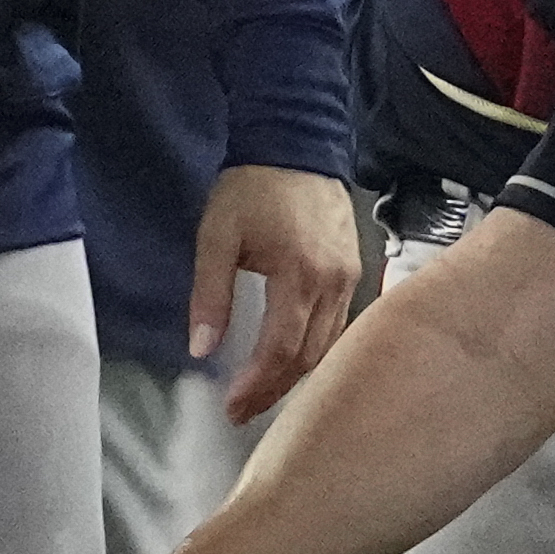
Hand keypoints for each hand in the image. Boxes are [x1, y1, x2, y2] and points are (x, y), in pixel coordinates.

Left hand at [195, 163, 367, 420]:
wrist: (295, 142)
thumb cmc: (253, 186)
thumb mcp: (217, 238)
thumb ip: (210, 295)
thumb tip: (201, 349)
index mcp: (300, 273)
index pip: (281, 347)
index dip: (257, 384)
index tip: (232, 407)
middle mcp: (334, 280)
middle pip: (310, 355)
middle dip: (276, 389)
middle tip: (243, 411)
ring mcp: (349, 275)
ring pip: (330, 343)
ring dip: (298, 373)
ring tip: (265, 392)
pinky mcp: (353, 268)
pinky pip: (339, 322)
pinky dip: (317, 348)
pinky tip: (294, 358)